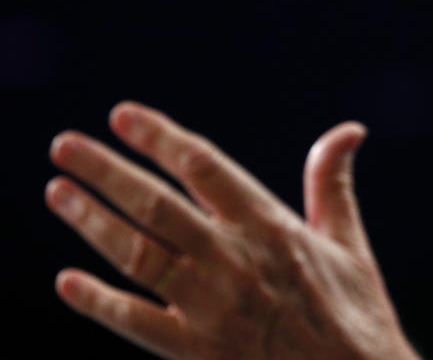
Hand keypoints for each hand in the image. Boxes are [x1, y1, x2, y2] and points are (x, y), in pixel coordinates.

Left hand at [45, 101, 418, 359]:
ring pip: (138, 255)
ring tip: (58, 192)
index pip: (204, 167)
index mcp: (271, 227)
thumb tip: (350, 130)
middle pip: (157, 205)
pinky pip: (136, 322)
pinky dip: (99, 303)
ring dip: (92, 222)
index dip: (160, 138)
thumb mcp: (348, 242)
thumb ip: (332, 181)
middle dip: (106, 171)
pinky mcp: (196, 352)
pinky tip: (67, 282)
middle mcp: (235, 260)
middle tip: (64, 145)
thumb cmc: (354, 313)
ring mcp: (211, 307)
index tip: (122, 117)